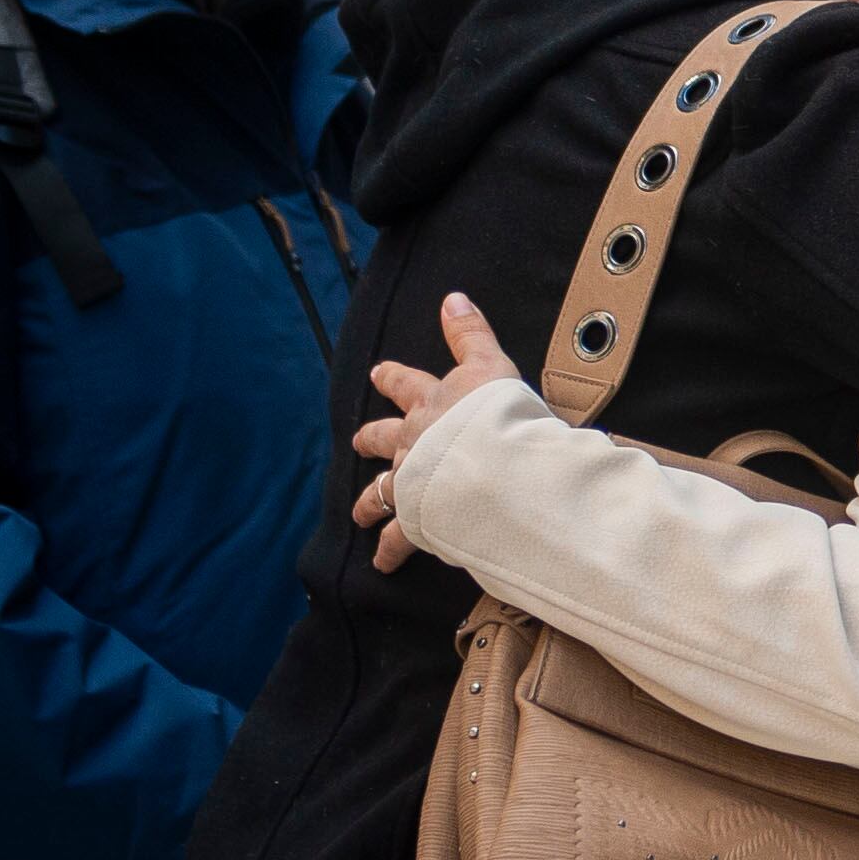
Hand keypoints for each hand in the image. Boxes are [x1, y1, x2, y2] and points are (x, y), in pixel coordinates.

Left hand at [349, 292, 525, 574]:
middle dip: (371, 439)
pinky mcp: (417, 518)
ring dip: (370, 501)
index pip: (406, 384)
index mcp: (432, 404)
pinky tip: (382, 563)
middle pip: (382, 438)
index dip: (393, 377)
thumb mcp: (491, 365)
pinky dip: (389, 552)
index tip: (378, 373)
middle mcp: (413, 440)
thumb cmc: (499, 416)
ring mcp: (411, 480)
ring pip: (381, 491)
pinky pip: (399, 540)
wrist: (493, 466)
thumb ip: (472, 333)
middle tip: (360, 442)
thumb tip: (452, 295)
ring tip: (359, 512)